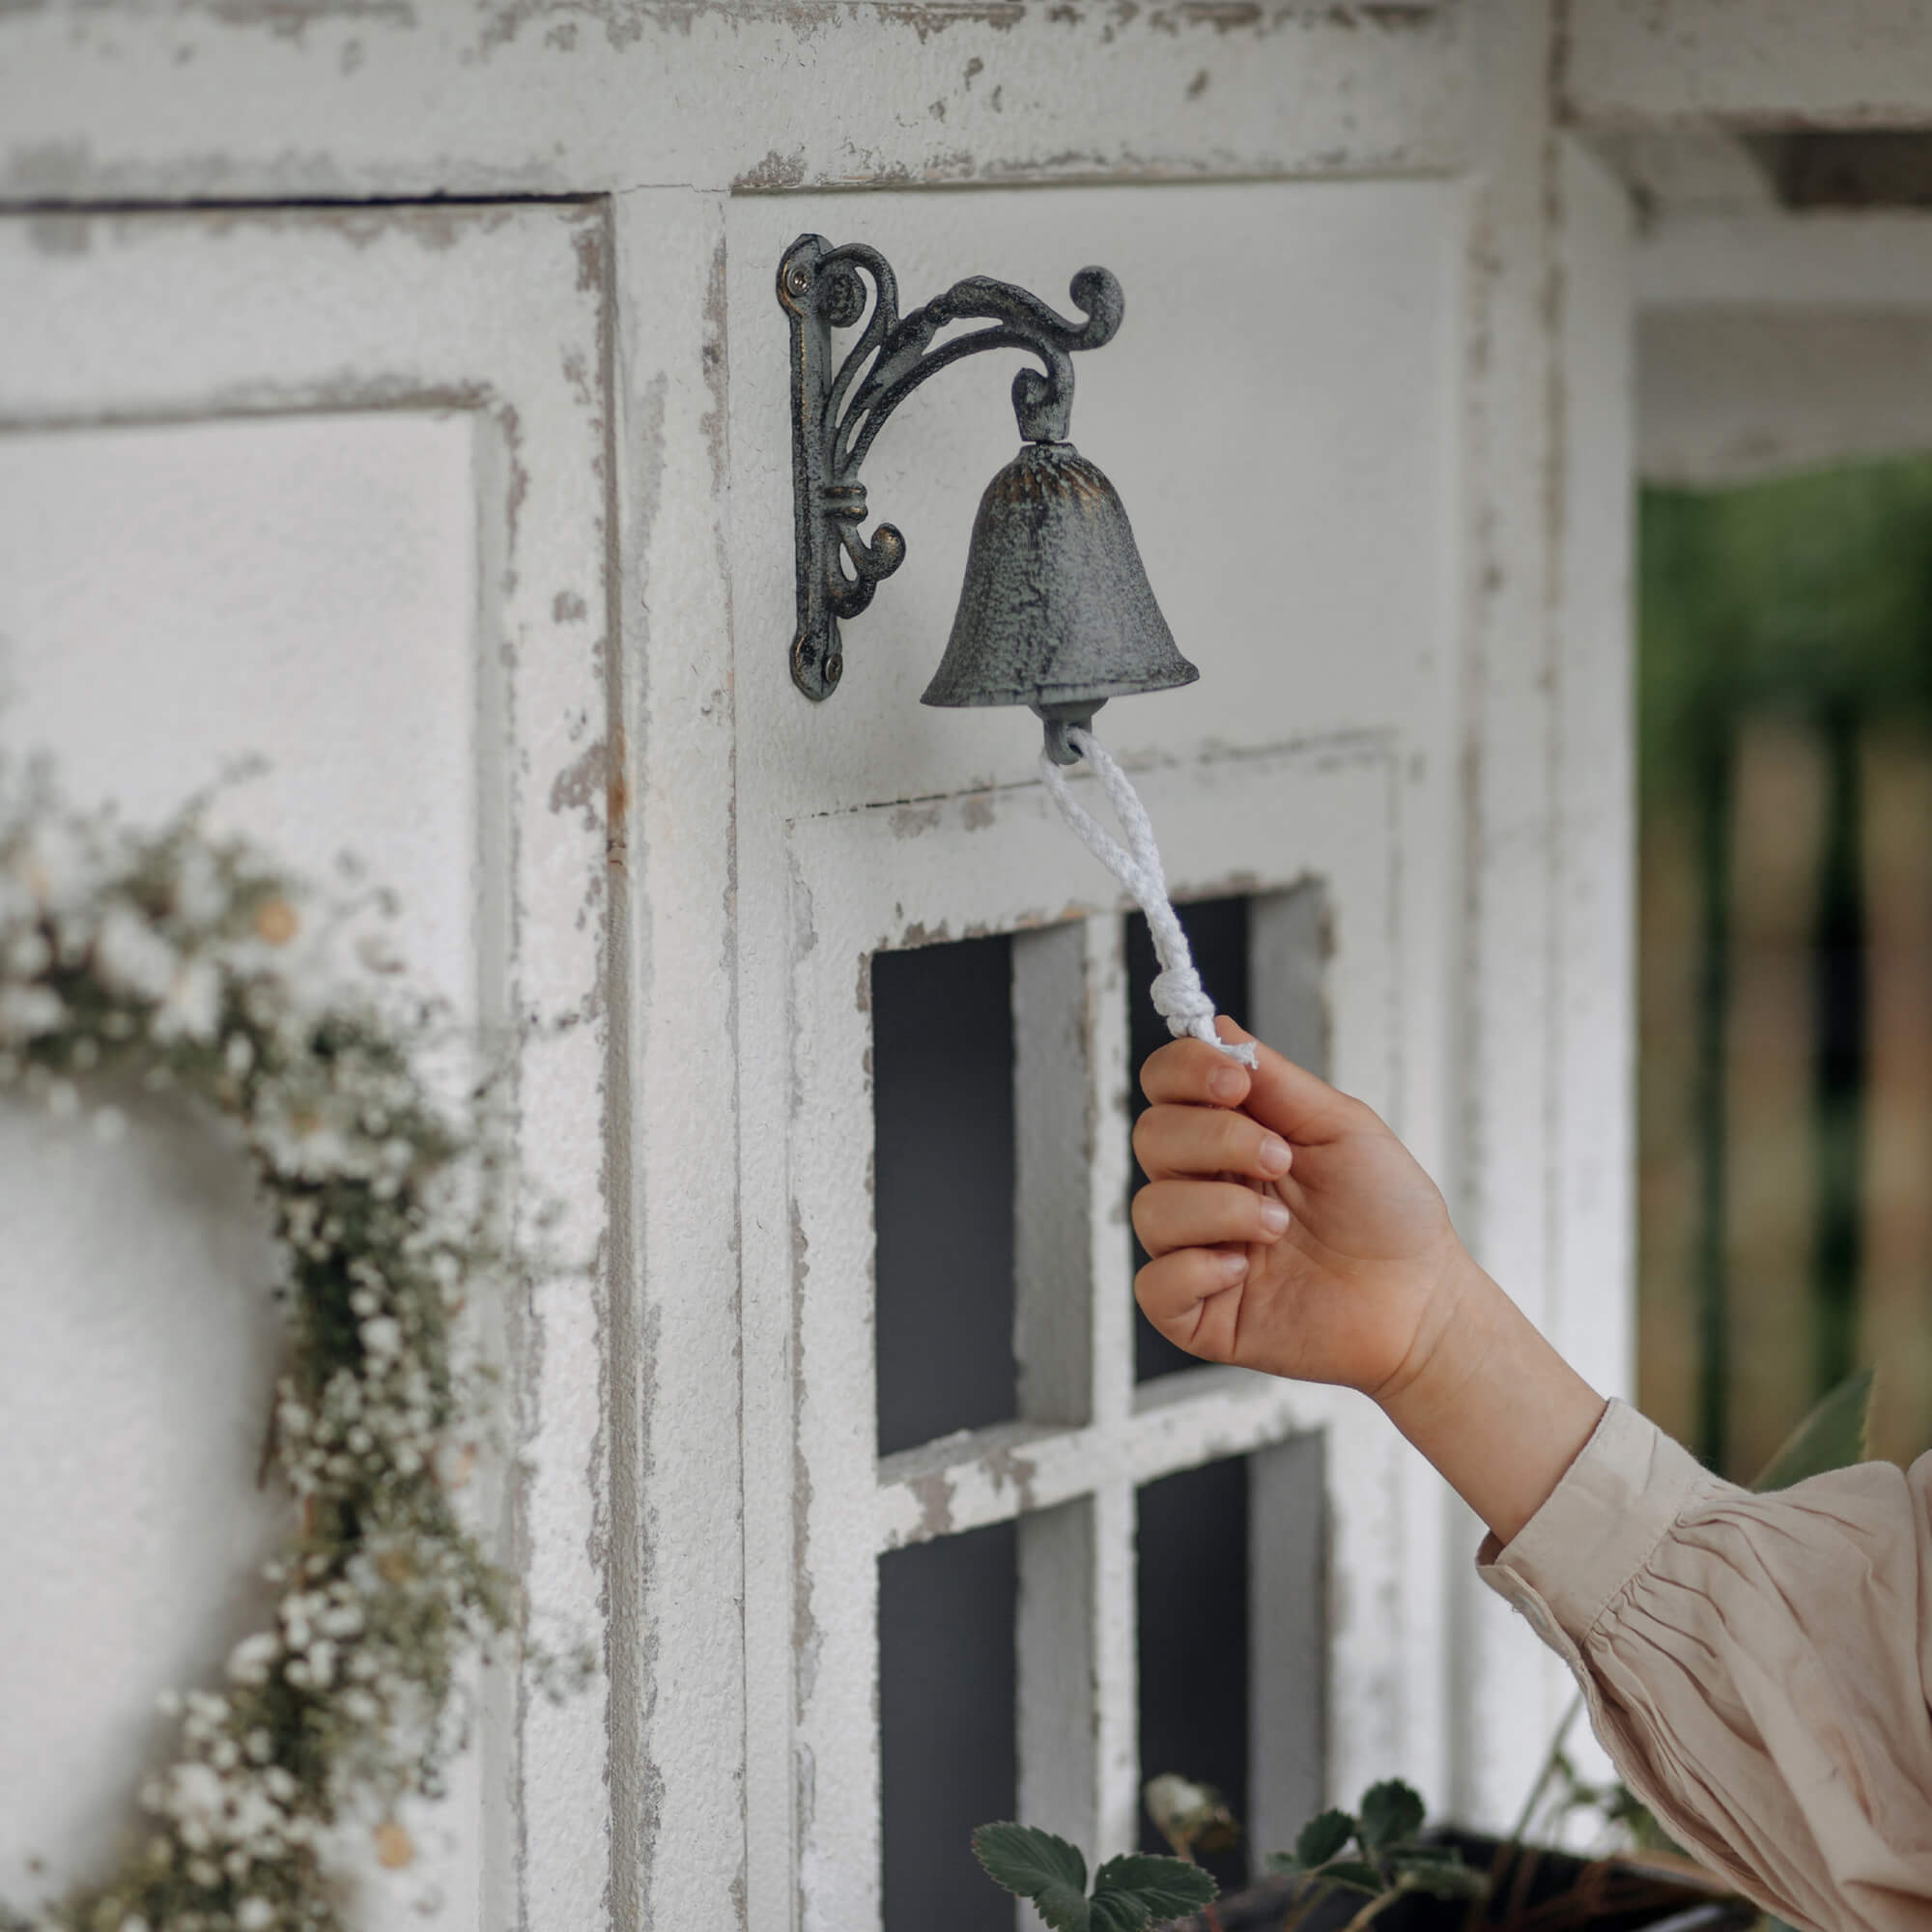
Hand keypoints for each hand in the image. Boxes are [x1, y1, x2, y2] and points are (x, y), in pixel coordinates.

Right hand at [1133, 1020, 1605, 1543]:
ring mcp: (1196, 1249)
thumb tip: (1216, 1025)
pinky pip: (1154, 1284)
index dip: (1184, 1071)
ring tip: (1280, 1225)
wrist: (1420, 1301)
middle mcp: (1204, 1187)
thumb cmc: (1388, 1213)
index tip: (1232, 1080)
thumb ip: (1273, 1078)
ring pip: (1150, 1208)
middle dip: (1214, 1140)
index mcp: (1231, 1136)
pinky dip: (1197, 1270)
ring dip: (1219, 1209)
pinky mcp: (1197, 1312)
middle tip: (1280, 1158)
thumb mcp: (1340, 1125)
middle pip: (1150, 1137)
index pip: (1165, 1085)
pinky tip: (1246, 1271)